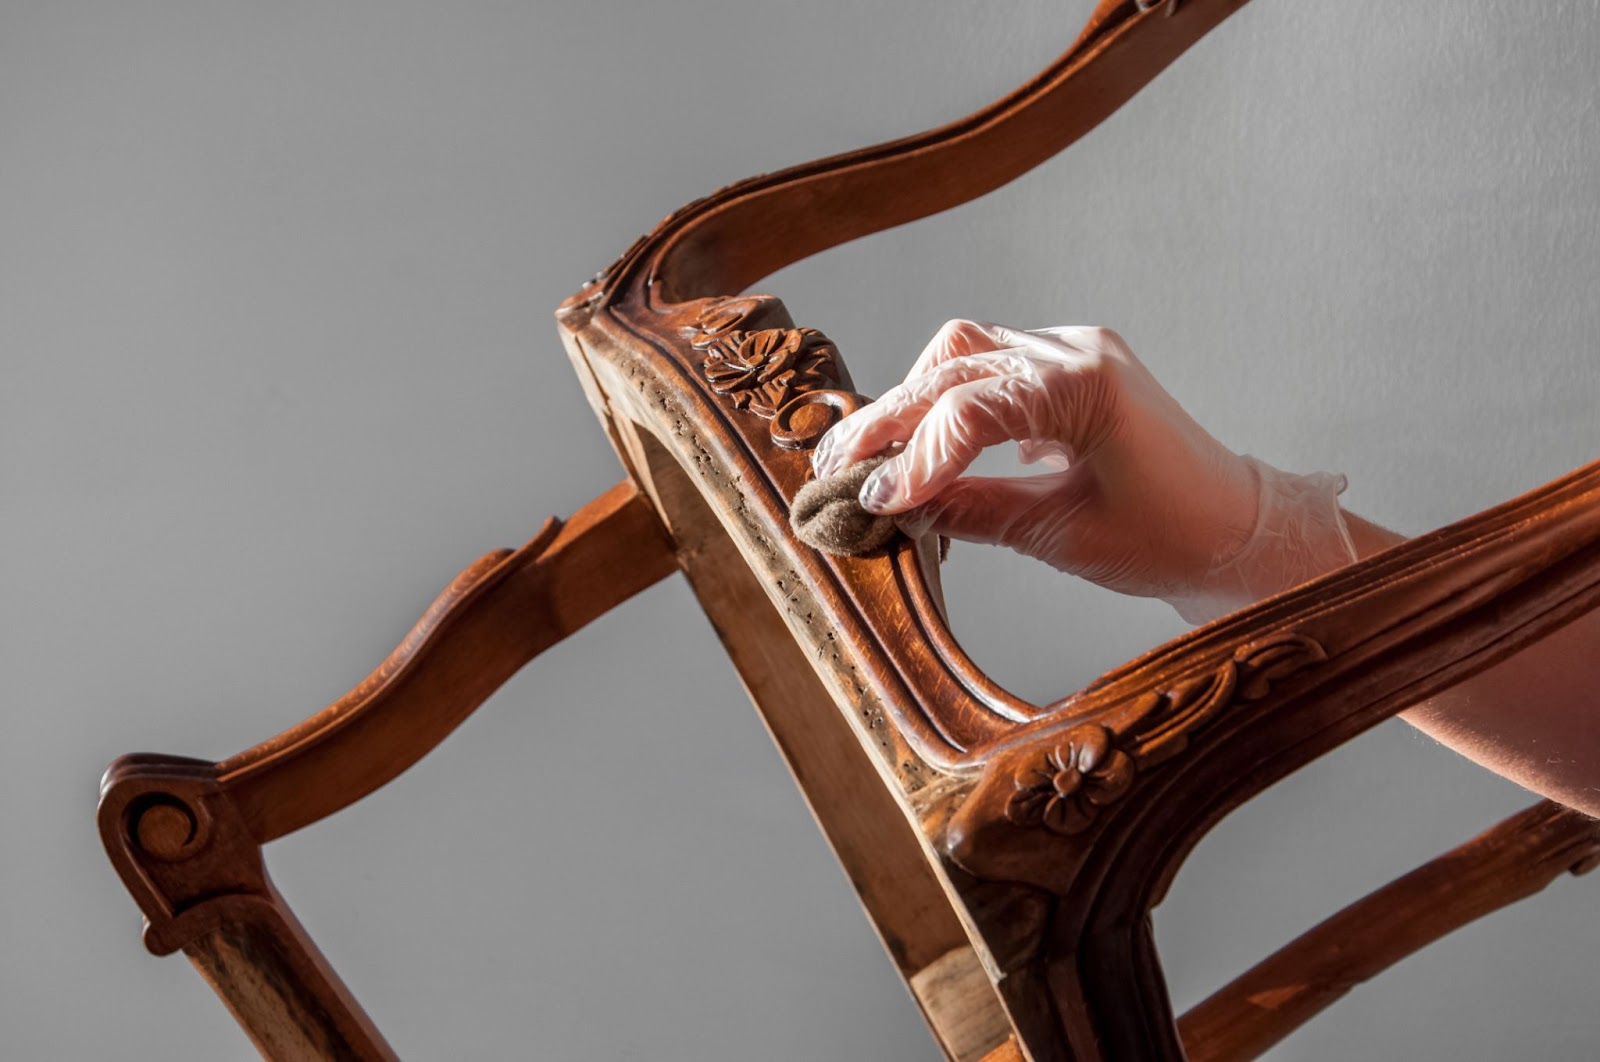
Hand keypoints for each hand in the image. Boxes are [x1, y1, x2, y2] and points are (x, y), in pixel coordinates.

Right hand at [811, 320, 1354, 621]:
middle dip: (889, 420)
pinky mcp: (1069, 368)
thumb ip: (972, 513)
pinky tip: (919, 447)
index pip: (968, 409)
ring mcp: (1074, 350)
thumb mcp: (1062, 536)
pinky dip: (947, 402)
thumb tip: (895, 510)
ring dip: (911, 400)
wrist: (1239, 530)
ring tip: (865, 453)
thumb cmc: (1172, 538)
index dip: (911, 457)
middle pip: (952, 368)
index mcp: (1086, 384)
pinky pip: (990, 368)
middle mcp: (1076, 350)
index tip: (874, 502)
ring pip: (962, 353)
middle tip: (835, 468)